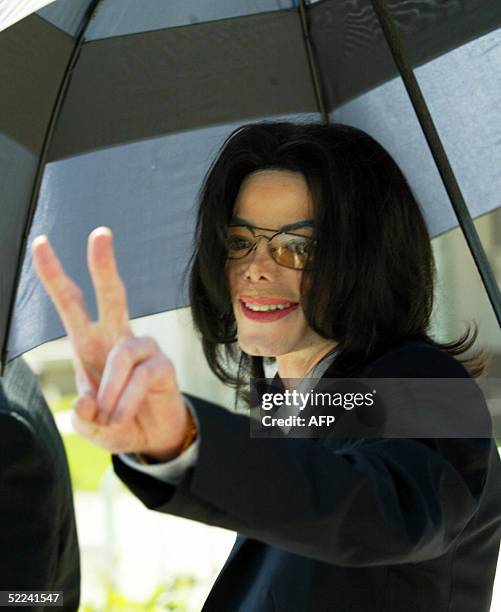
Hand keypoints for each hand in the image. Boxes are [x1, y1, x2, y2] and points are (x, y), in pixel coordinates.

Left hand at [31, 227, 189, 460]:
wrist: (151, 439)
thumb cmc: (116, 422)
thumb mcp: (89, 424)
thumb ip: (83, 413)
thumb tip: (90, 402)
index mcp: (90, 345)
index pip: (72, 304)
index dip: (55, 275)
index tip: (40, 244)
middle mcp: (117, 339)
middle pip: (113, 296)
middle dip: (104, 266)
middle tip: (100, 234)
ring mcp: (143, 349)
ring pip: (122, 354)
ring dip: (110, 391)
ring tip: (108, 418)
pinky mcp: (163, 366)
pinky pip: (140, 378)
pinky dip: (125, 402)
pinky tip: (121, 417)